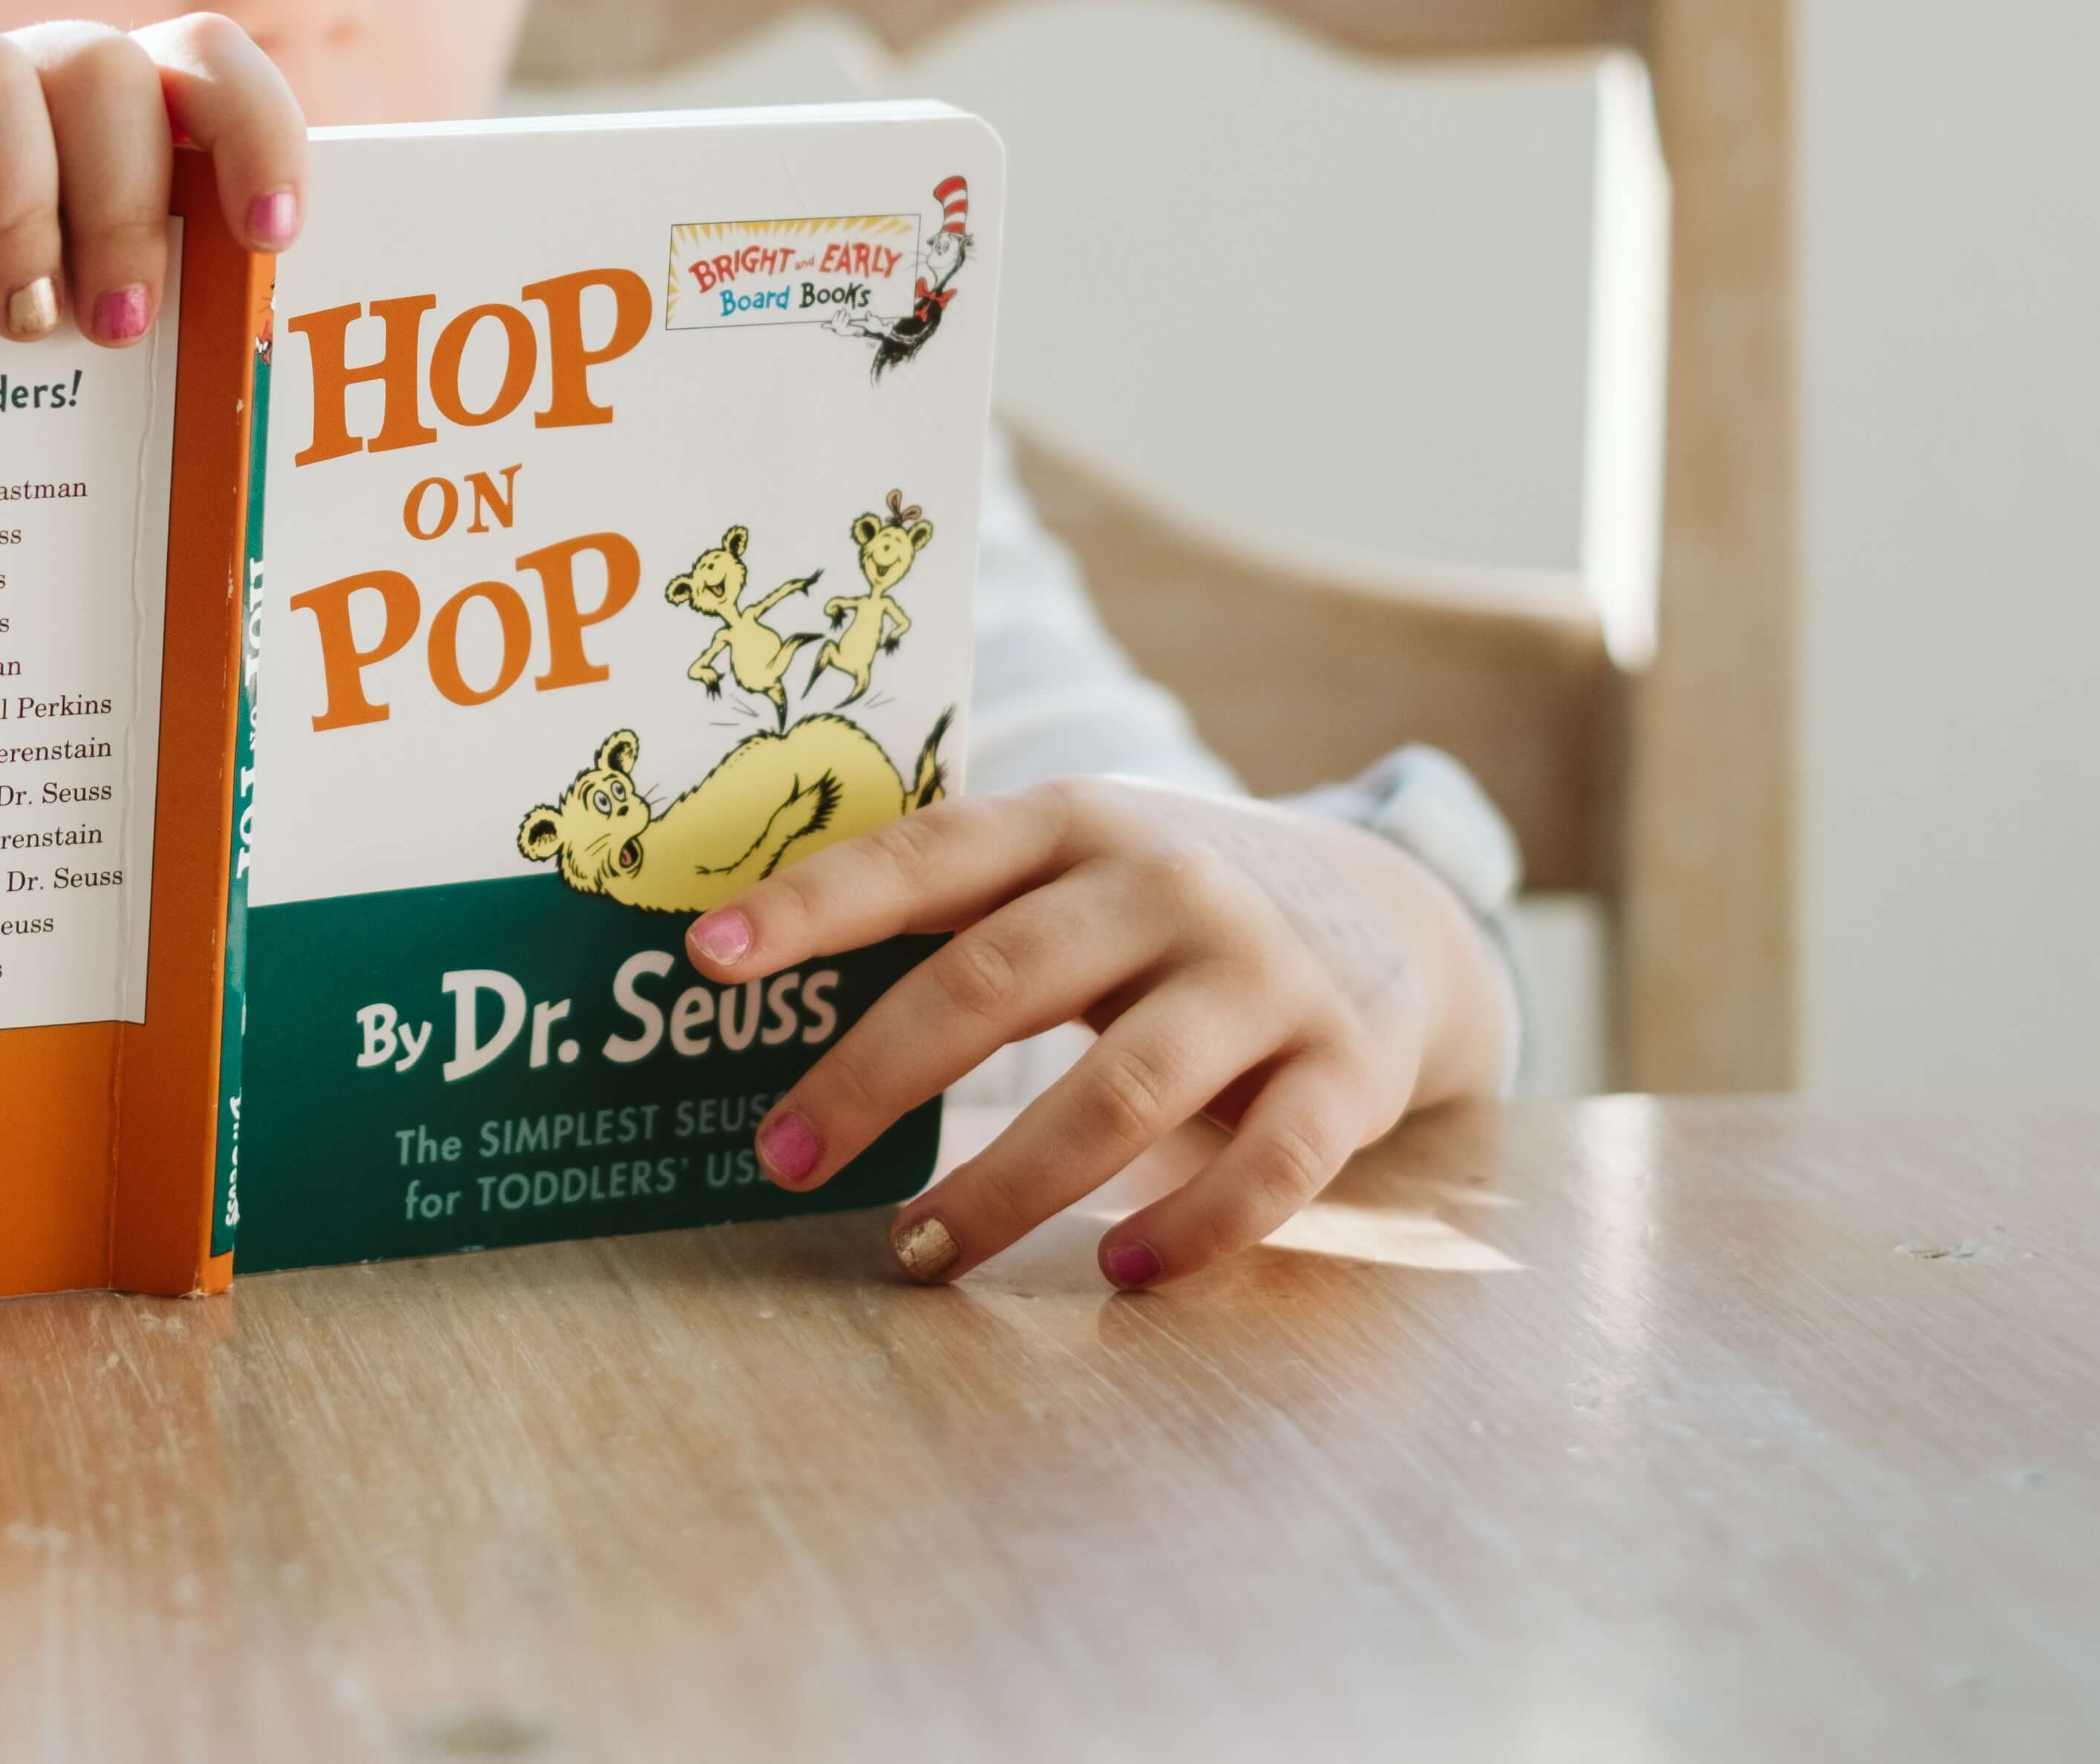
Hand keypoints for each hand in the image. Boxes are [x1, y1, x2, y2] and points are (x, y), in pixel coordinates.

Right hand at [0, 16, 306, 342]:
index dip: (255, 130)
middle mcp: (18, 83)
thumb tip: (223, 422)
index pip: (202, 65)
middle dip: (132, 206)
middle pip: (110, 72)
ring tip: (19, 318)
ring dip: (31, 201)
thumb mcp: (43, 332)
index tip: (271, 234)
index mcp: (97, 125)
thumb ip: (119, 327)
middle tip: (117, 333)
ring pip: (1, 68)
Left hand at [686, 776, 1508, 1290]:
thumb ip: (955, 909)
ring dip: (1004, 1187)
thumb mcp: (1073, 869)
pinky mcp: (1345, 1070)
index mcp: (1073, 824)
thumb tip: (753, 978)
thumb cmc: (1165, 909)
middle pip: (997, 980)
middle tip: (780, 1158)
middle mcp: (1166, 886)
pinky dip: (1187, 1229)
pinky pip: (1268, 1168)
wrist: (1392, 911)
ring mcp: (1262, 977)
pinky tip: (1116, 1274)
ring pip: (1119, 1091)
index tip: (707, 955)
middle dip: (874, 1077)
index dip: (815, 903)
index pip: (926, 855)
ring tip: (917, 1255)